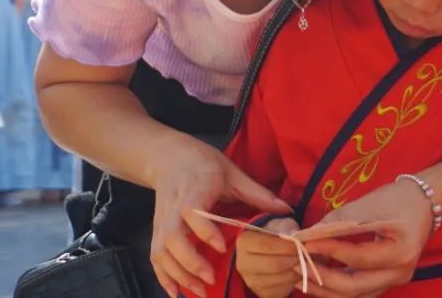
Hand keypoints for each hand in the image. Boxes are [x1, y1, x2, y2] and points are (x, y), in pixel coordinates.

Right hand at [150, 136, 291, 297]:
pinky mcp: (156, 230)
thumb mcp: (232, 171)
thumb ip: (257, 193)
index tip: (221, 247)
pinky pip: (154, 256)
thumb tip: (287, 210)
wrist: (168, 157)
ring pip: (161, 251)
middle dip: (189, 261)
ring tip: (199, 291)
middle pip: (172, 237)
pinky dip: (163, 276)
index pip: (192, 212)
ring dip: (178, 274)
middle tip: (210, 278)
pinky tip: (176, 292)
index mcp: (195, 190)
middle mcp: (174, 208)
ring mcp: (162, 221)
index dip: (204, 230)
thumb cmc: (203, 162)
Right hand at [236, 218, 300, 297]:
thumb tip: (298, 239)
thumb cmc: (273, 235)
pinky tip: (297, 271)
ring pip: (280, 278)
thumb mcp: (278, 225)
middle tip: (305, 254)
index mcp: (244, 243)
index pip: (265, 245)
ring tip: (303, 262)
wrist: (265, 252)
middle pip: (273, 265)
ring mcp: (251, 281)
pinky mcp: (262, 293)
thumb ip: (286, 229)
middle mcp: (243, 264)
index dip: (286, 246)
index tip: (300, 244)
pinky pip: (283, 289)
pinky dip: (294, 281)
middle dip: (294, 259)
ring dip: (297, 271)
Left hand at [299, 180, 432, 296]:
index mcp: (400, 253)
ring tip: (302, 276)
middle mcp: (400, 273)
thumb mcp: (370, 204)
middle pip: (355, 287)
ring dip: (326, 289)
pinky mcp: (387, 280)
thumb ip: (340, 220)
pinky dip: (337, 288)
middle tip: (297, 267)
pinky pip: (360, 291)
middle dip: (322, 279)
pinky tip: (319, 277)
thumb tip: (309, 234)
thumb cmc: (399, 198)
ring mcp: (395, 280)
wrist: (424, 202)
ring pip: (355, 296)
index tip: (305, 243)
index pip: (357, 258)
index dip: (329, 251)